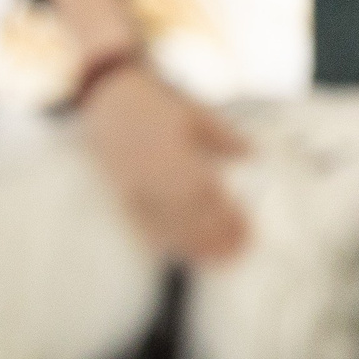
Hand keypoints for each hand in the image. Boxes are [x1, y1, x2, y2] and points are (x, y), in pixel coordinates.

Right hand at [78, 63, 250, 262]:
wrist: (108, 98)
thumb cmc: (155, 104)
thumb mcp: (195, 113)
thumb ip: (223, 136)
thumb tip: (250, 154)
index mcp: (177, 156)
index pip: (208, 196)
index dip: (229, 217)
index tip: (249, 230)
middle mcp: (155, 177)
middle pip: (190, 217)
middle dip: (215, 238)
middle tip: (239, 253)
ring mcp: (135, 189)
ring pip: (166, 226)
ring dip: (192, 246)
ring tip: (214, 259)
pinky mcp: (121, 195)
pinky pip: (140, 225)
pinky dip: (159, 241)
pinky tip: (175, 251)